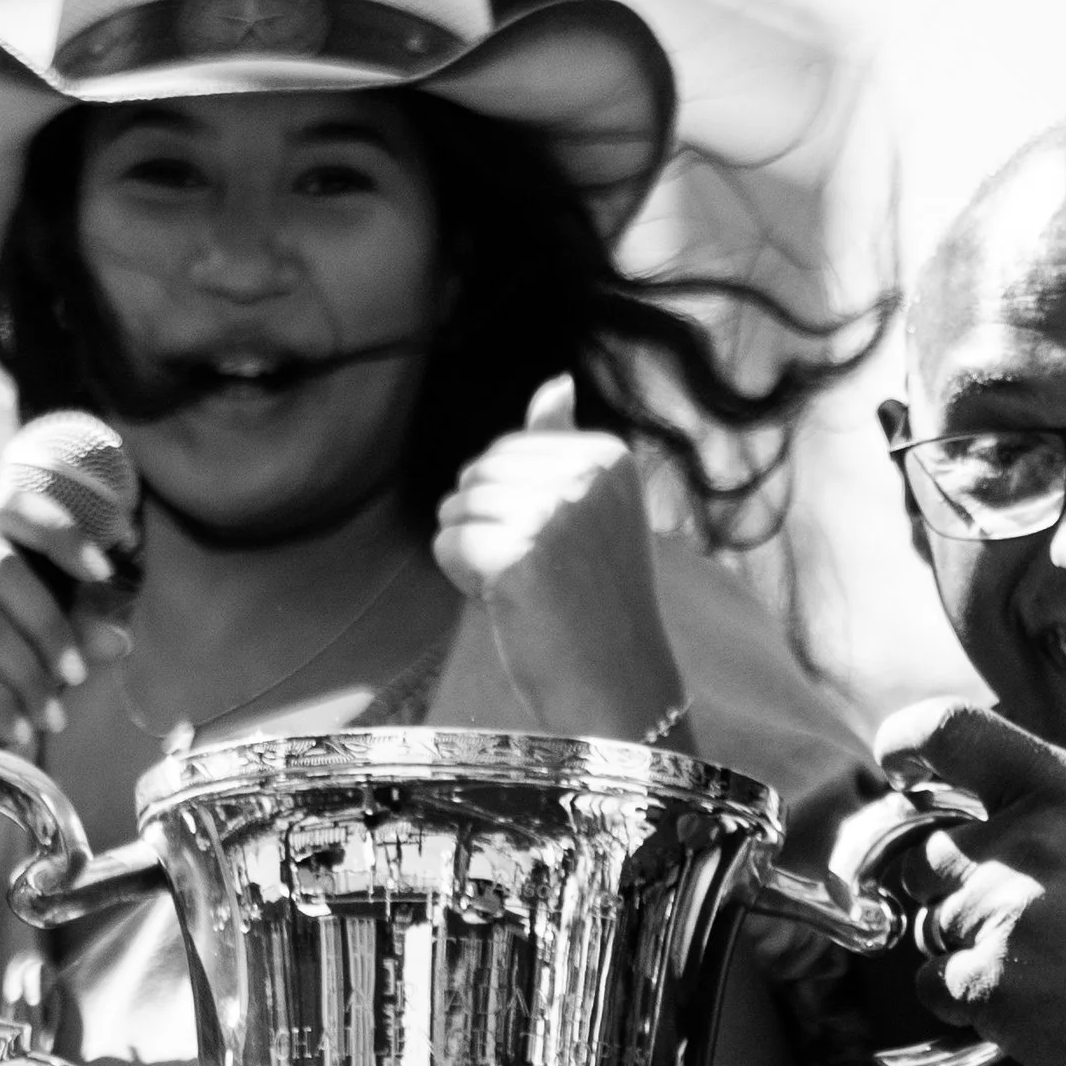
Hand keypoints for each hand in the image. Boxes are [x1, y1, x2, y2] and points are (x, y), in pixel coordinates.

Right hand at [0, 478, 129, 761]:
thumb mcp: (20, 648)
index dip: (61, 532)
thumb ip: (64, 631)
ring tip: (50, 717)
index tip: (104, 573)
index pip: (4, 502)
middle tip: (77, 674)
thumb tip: (116, 640)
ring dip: (29, 677)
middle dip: (51, 626)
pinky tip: (14, 730)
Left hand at [432, 377, 691, 743]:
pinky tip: (509, 603)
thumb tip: (555, 382)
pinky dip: (464, 580)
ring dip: (475, 554)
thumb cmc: (598, 601)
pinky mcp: (519, 555)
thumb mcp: (594, 510)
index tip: (560, 546)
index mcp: (608, 454)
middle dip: (488, 525)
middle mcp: (585, 474)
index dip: (513, 503)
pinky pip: (448, 545)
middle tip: (540, 574)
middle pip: (476, 473)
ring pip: (456, 509)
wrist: (618, 683)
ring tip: (526, 589)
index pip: (508, 450)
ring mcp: (554, 512)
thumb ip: (565, 444)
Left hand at [874, 701, 1065, 1065]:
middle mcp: (1030, 840)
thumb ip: (1041, 814)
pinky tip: (1033, 1003)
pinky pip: (934, 983)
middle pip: (928, 854)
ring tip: (1048, 965)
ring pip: (932, 924)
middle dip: (954, 891)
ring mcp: (1004, 912)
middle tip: (1023, 921)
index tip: (899, 768)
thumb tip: (953, 818)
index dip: (907, 744)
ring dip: (968, 948)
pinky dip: (969, 999)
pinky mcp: (990, 981)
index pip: (952, 730)